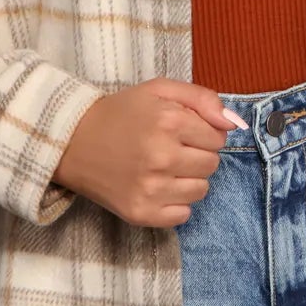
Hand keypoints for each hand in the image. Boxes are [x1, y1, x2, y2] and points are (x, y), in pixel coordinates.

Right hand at [53, 79, 244, 228]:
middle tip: (168, 148)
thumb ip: (203, 99)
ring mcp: (150, 189)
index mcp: (169, 122)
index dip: (201, 132)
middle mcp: (162, 157)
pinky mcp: (140, 213)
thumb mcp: (159, 90)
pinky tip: (154, 187)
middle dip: (196, 155)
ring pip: (201, 191)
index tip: (179, 131)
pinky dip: (174, 203)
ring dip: (187, 179)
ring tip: (161, 167)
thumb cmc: (120, 113)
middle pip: (212, 165)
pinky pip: (183, 215)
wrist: (71, 142)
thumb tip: (234, 125)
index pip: (218, 138)